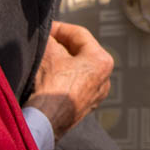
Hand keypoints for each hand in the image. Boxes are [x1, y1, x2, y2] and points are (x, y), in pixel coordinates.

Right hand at [29, 21, 113, 138]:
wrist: (46, 120)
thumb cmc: (51, 85)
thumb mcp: (48, 53)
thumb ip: (49, 38)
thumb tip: (47, 35)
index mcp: (102, 60)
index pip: (79, 34)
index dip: (59, 28)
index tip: (45, 28)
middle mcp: (105, 77)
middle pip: (81, 51)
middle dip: (61, 45)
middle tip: (44, 41)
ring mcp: (97, 94)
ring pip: (78, 69)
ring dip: (62, 61)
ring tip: (44, 57)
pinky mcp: (86, 106)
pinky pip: (75, 85)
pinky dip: (63, 77)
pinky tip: (48, 76)